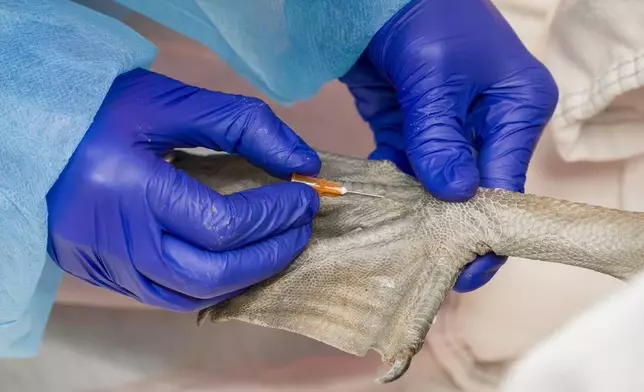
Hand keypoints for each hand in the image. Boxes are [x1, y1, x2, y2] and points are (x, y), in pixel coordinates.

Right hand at [46, 68, 320, 311]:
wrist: (34, 132)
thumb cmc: (101, 109)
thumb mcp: (174, 102)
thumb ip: (244, 126)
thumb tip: (304, 162)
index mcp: (131, 188)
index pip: (223, 225)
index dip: (275, 214)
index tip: (306, 194)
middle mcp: (117, 238)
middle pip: (213, 274)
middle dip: (271, 253)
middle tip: (301, 226)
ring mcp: (107, 263)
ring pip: (191, 295)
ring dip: (245, 275)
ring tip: (275, 244)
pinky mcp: (102, 272)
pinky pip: (166, 296)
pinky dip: (209, 284)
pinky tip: (231, 261)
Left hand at [341, 0, 557, 291]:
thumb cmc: (422, 12)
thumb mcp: (434, 75)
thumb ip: (439, 136)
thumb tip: (453, 194)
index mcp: (515, 107)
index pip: (506, 184)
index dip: (485, 230)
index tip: (463, 269)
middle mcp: (488, 122)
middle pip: (473, 190)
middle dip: (448, 226)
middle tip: (422, 265)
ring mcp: (448, 126)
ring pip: (436, 184)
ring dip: (414, 212)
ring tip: (394, 248)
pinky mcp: (412, 125)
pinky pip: (405, 166)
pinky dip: (391, 187)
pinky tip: (374, 211)